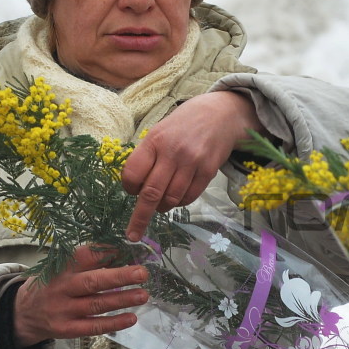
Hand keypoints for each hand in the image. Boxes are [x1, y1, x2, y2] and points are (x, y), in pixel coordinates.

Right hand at [13, 246, 149, 347]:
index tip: (128, 249)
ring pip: (96, 304)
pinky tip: (131, 318)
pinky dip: (113, 323)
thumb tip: (123, 254)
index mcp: (61, 267)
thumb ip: (86, 262)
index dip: (106, 252)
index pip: (84, 256)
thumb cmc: (51, 285)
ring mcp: (63, 309)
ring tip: (143, 295)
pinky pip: (93, 326)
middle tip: (142, 273)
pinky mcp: (67, 329)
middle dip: (120, 277)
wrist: (22, 314)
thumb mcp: (60, 268)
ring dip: (122, 300)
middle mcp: (62, 287)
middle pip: (92, 281)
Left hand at [122, 90, 263, 240]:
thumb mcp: (159, 131)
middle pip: (151, 193)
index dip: (129, 188)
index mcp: (154, 140)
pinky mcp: (208, 171)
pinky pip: (189, 197)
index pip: (133, 174)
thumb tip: (136, 187)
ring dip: (162, 207)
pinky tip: (178, 196)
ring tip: (161, 203)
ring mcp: (192, 162)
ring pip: (171, 199)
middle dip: (140, 217)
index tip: (132, 190)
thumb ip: (147, 156)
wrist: (219, 114)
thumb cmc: (183, 125)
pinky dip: (180, 202)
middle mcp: (172, 152)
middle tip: (133, 233)